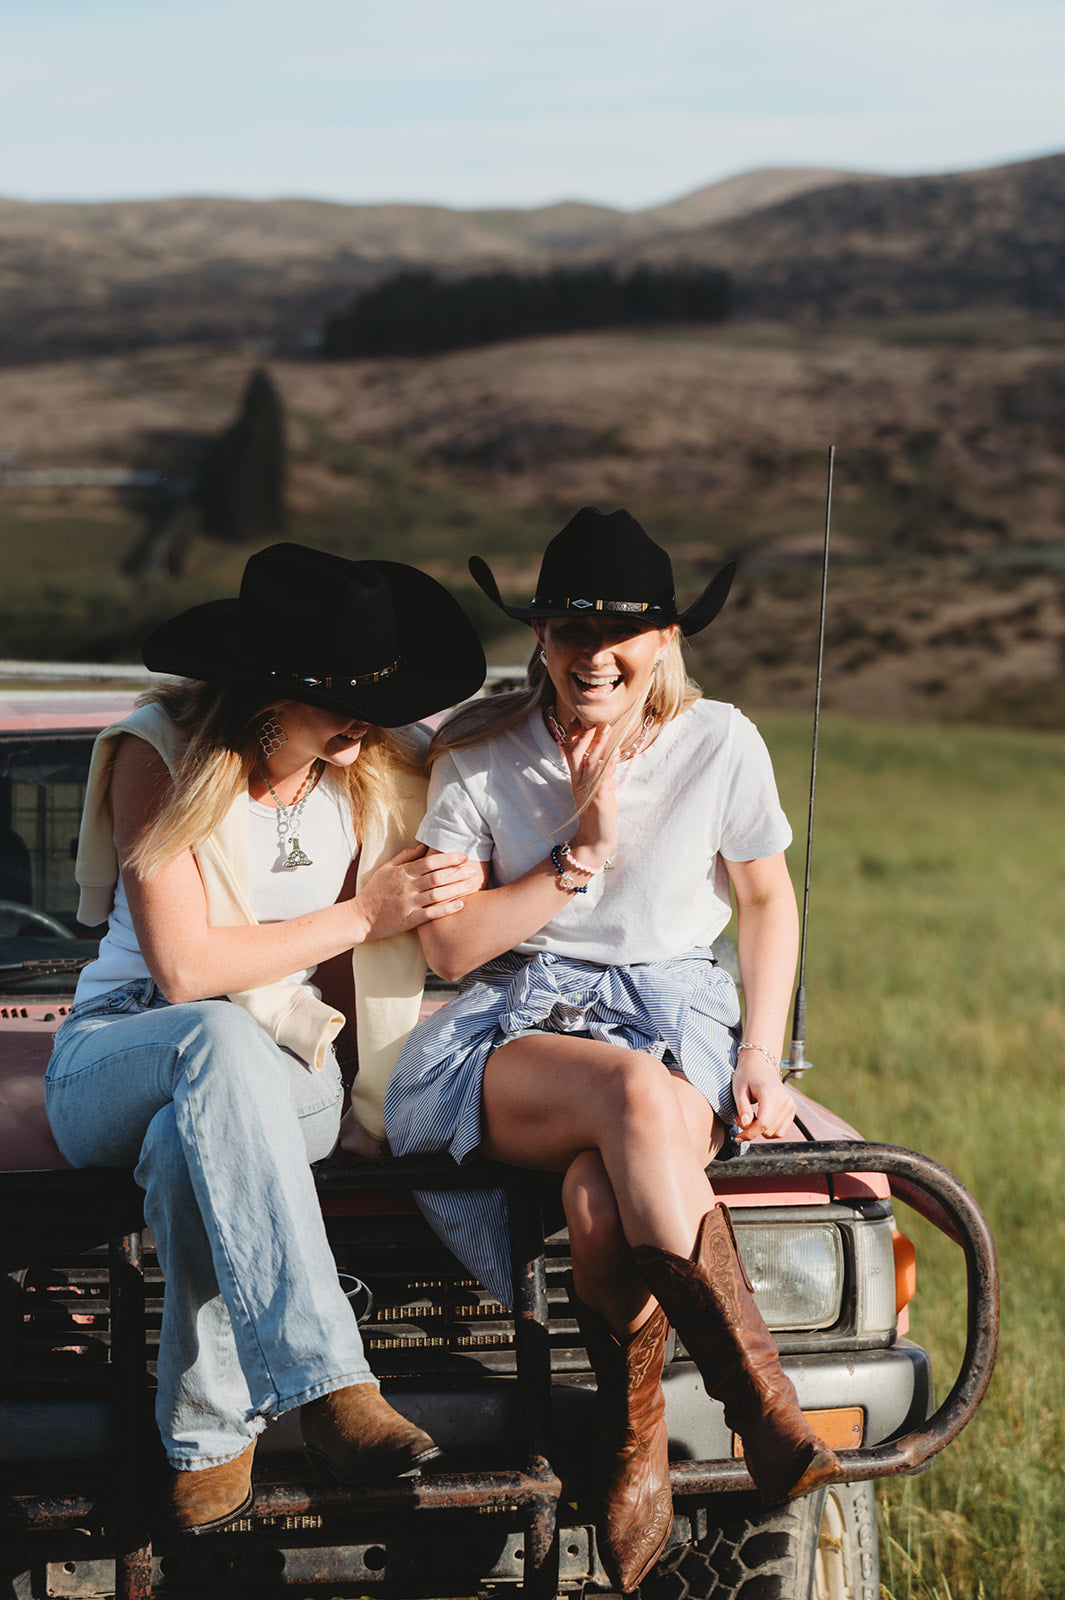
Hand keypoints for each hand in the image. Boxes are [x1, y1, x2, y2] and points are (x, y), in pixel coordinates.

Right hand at [351, 845, 481, 941]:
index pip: (429, 862)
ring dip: (457, 888)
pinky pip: (432, 913)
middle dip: (458, 872)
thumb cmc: (374, 891)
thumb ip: (404, 856)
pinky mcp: (410, 920)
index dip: (448, 858)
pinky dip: (447, 908)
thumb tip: (423, 845)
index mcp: (402, 873)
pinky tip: (461, 904)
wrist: (360, 917)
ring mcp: (409, 904)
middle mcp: (407, 887)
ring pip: (438, 894)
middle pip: (437, 877)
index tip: (463, 856)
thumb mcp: (385, 869)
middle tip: (473, 868)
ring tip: (472, 884)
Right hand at [552, 715, 618, 869]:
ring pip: (590, 762)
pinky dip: (609, 764)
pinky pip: (603, 778)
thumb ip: (598, 775)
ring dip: (598, 744)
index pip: (570, 753)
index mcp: (577, 779)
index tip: (577, 718)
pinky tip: (615, 752)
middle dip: (584, 735)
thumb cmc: (597, 815)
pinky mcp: (599, 798)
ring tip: (607, 728)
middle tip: (591, 718)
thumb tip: (606, 760)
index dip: (573, 735)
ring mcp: (588, 790)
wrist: (595, 840)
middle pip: (576, 753)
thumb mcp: (596, 790)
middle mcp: (579, 782)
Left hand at [732, 1051, 794, 1140]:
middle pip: (768, 1130)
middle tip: (741, 1117)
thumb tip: (746, 1125)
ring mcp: (790, 1104)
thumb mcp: (738, 1089)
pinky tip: (760, 1119)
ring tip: (750, 1117)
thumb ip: (742, 1108)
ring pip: (776, 1133)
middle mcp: (784, 1100)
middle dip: (752, 1130)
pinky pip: (781, 1130)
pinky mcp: (792, 1108)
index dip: (750, 1134)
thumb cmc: (747, 1074)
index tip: (738, 1137)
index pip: (763, 1123)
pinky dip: (769, 1130)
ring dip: (761, 1131)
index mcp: (770, 1093)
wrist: (761, 1063)